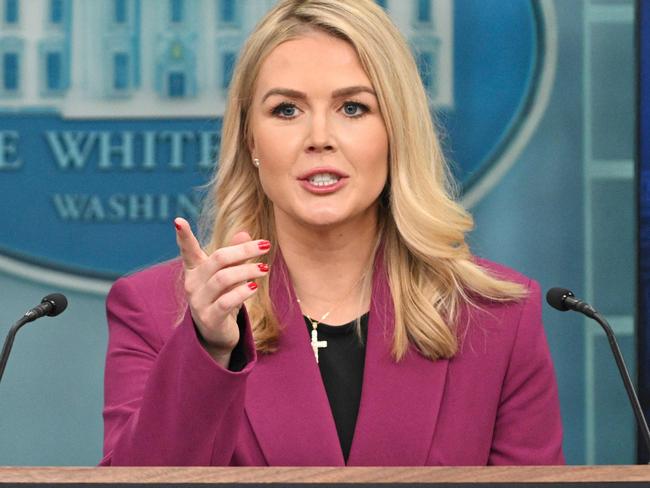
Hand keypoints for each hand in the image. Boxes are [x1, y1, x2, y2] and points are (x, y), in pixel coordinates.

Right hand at [174, 217, 270, 366]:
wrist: (216, 333)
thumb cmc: (222, 297)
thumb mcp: (228, 274)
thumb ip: (234, 254)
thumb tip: (245, 232)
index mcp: (195, 270)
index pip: (188, 250)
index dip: (183, 236)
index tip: (177, 220)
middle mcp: (193, 284)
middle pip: (218, 259)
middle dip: (244, 250)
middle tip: (266, 245)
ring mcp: (199, 302)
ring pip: (224, 278)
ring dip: (248, 271)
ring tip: (265, 268)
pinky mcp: (209, 318)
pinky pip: (227, 301)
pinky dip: (243, 292)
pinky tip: (254, 287)